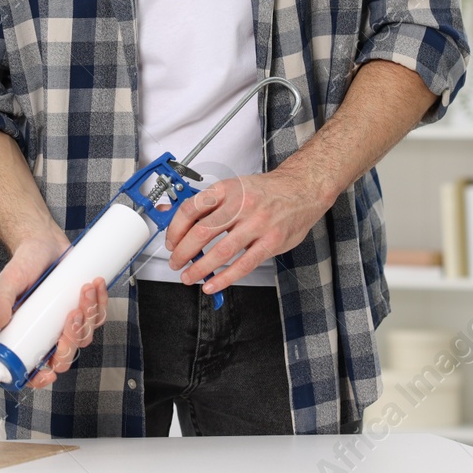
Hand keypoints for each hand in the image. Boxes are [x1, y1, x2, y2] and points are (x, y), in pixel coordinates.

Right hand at [0, 234, 107, 388]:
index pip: (32, 366)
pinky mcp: (83, 308)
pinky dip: (99, 302)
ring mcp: (67, 322)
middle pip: (64, 356)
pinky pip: (97, 316)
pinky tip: (94, 285)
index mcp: (27, 332)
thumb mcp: (10, 280)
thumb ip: (1, 301)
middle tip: (71, 316)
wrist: (42, 241)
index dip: (40, 377)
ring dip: (88, 315)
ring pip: (85, 336)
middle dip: (71, 340)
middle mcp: (47, 332)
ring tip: (83, 290)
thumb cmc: (25, 262)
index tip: (47, 373)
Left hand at [163, 156, 338, 293]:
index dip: (175, 229)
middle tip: (176, 262)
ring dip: (200, 268)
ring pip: (221, 251)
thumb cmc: (265, 191)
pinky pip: (243, 264)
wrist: (302, 189)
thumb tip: (176, 217)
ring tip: (189, 276)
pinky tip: (213, 284)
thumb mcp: (233, 188)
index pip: (191, 209)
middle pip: (202, 232)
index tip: (170, 241)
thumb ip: (207, 204)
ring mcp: (257, 224)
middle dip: (183, 252)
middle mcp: (241, 205)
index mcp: (227, 189)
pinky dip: (224, 278)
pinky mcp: (271, 242)